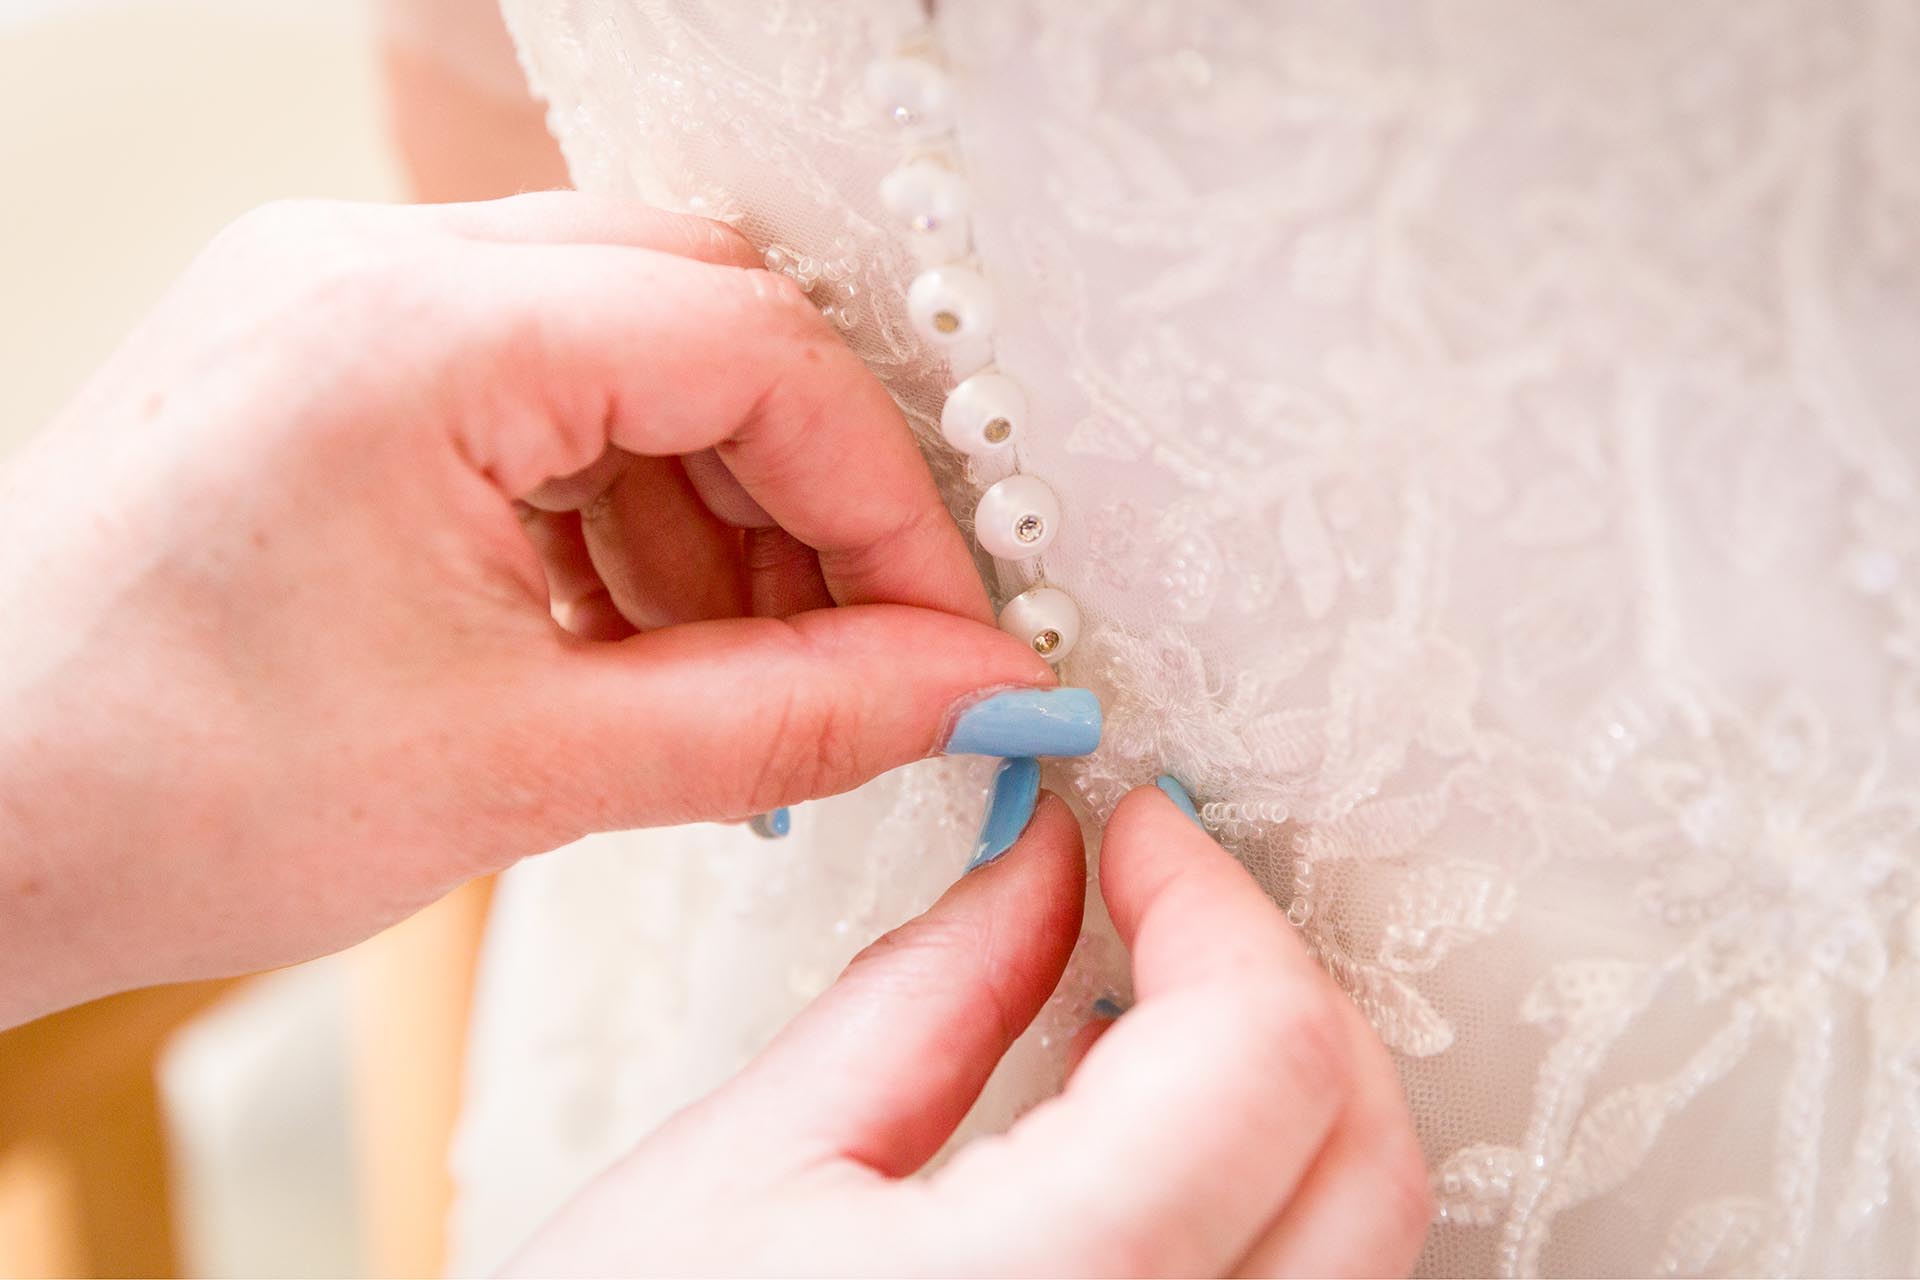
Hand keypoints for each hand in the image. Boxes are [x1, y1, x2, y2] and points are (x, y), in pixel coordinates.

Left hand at [0, 194, 1058, 1025]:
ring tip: (736, 674)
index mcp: (411, 333)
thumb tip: (968, 692)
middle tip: (863, 647)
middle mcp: (372, 268)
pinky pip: (547, 391)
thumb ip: (785, 718)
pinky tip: (636, 639)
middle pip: (709, 319)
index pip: (757, 352)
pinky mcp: (332, 357)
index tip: (947, 635)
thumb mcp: (519, 769)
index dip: (887, 502)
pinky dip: (626, 511)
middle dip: (810, 495)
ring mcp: (343, 299)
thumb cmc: (154, 791)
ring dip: (721, 513)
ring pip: (636, 351)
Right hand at [509, 784, 1431, 1277]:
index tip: (1143, 832)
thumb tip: (1045, 864)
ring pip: (1362, 1250)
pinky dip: (1268, 1205)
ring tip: (1147, 1018)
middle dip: (1277, 986)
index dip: (1214, 899)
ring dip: (1289, 1094)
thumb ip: (930, 994)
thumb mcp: (741, 1170)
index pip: (1262, 1055)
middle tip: (1161, 901)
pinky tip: (1156, 1155)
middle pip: (1365, 1160)